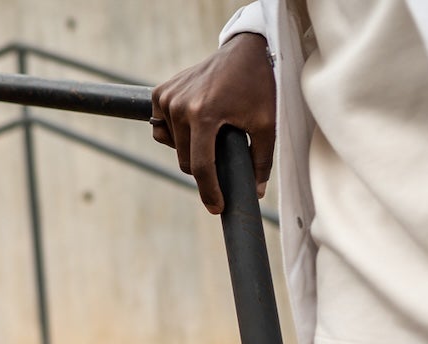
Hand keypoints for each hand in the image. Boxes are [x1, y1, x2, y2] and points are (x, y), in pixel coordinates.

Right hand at [150, 32, 276, 214]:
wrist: (244, 50)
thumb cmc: (259, 85)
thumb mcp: (267, 123)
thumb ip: (261, 160)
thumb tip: (255, 193)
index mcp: (204, 114)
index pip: (201, 165)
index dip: (209, 191)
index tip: (216, 208)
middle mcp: (179, 106)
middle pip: (185, 159)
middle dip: (203, 167)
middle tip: (223, 160)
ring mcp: (166, 98)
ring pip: (172, 145)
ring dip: (189, 148)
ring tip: (210, 134)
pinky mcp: (160, 93)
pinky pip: (161, 126)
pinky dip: (176, 132)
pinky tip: (194, 123)